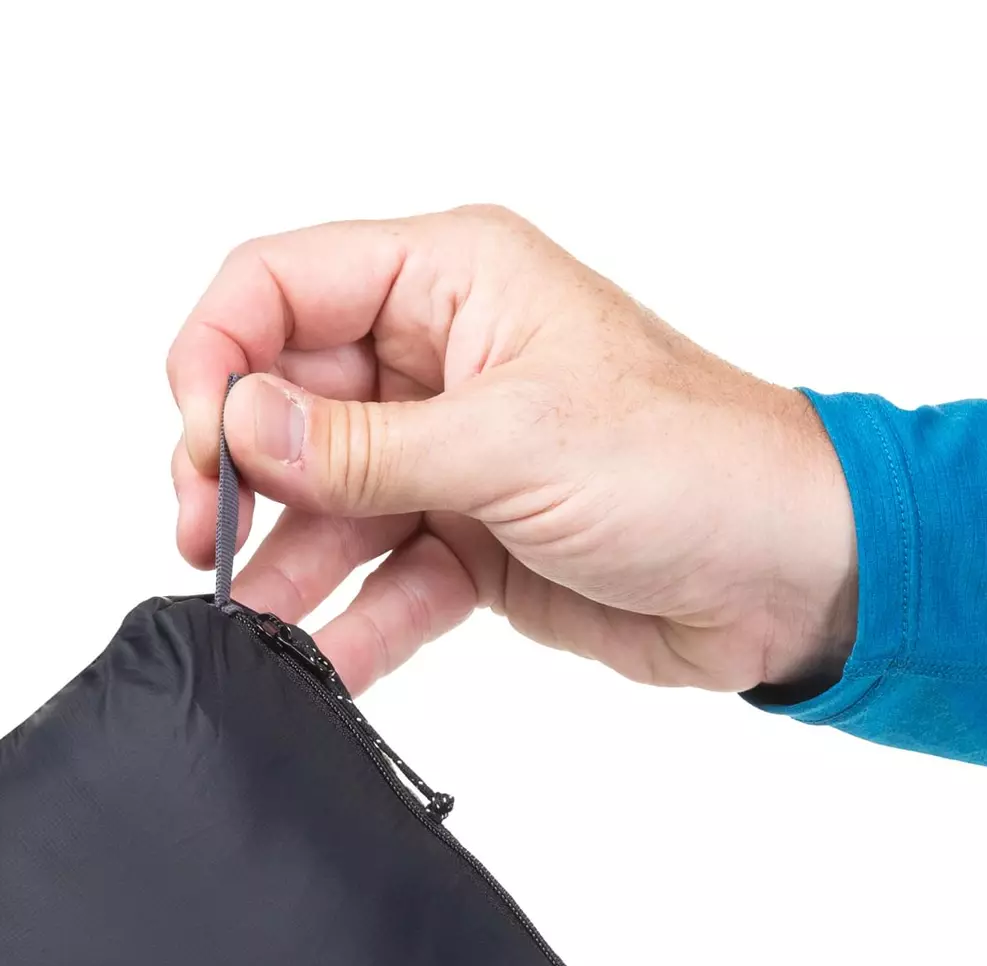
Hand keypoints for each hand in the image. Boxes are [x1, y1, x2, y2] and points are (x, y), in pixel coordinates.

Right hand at [168, 205, 858, 697]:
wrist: (788, 572)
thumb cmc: (691, 463)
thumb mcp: (512, 442)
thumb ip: (363, 445)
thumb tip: (237, 428)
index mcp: (452, 280)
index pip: (281, 288)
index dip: (219, 359)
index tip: (199, 446)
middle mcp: (441, 359)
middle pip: (287, 403)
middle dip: (239, 474)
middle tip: (205, 542)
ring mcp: (454, 456)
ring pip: (329, 502)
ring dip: (286, 562)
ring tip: (251, 622)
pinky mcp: (474, 542)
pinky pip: (385, 578)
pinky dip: (353, 623)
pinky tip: (321, 663)